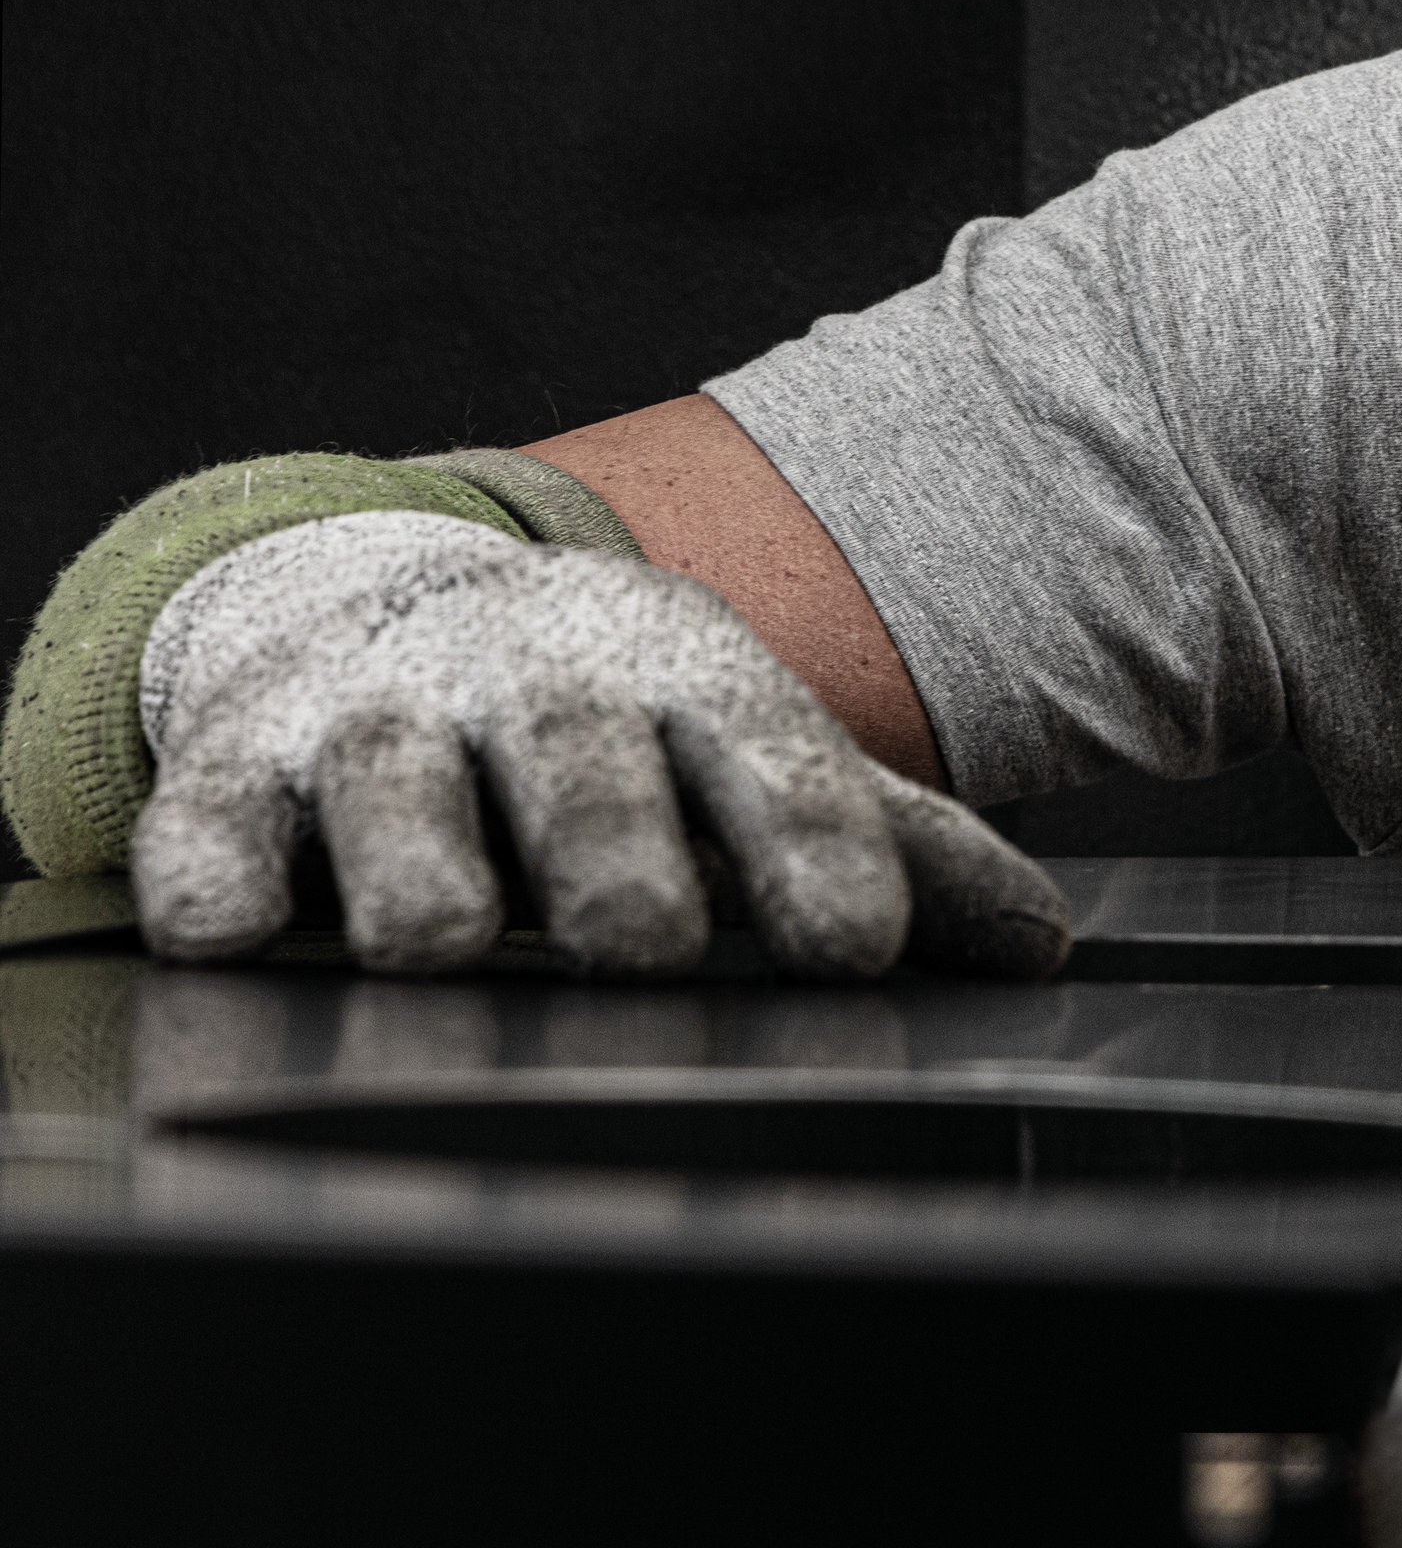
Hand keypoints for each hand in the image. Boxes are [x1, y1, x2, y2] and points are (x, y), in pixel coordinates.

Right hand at [130, 512, 1067, 979]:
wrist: (403, 600)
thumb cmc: (618, 722)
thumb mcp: (755, 754)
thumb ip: (897, 850)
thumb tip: (1042, 948)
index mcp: (691, 678)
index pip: (774, 762)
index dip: (813, 851)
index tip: (852, 946)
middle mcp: (537, 681)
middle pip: (585, 773)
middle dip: (613, 855)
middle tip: (640, 937)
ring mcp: (381, 714)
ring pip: (399, 791)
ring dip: (423, 871)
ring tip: (447, 939)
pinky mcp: (232, 764)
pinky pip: (213, 828)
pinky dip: (221, 879)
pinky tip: (242, 926)